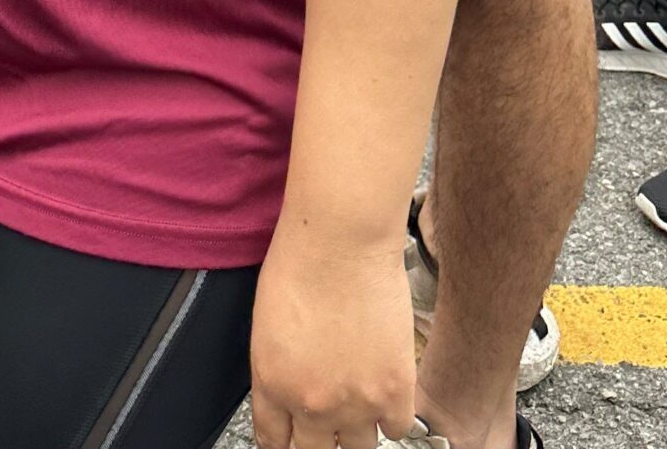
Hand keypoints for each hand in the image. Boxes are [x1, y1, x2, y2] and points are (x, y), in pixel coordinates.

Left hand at [249, 228, 414, 448]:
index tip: (291, 441)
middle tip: (328, 425)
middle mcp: (312, 403)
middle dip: (319, 443)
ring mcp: (355, 403)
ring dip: (358, 431)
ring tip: (359, 405)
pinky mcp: (394, 391)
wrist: (342, 238)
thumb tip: (291, 386)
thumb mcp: (268, 322)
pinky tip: (388, 396)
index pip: (274, 439)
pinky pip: (398, 428)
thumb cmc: (301, 259)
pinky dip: (394, 416)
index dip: (283, 444)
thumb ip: (279, 366)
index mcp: (272, 383)